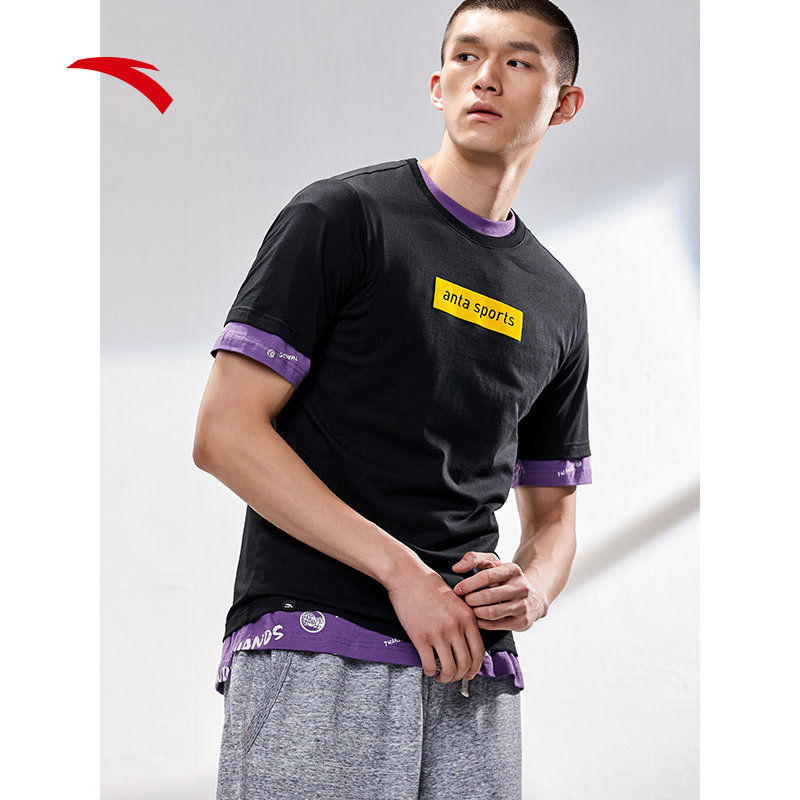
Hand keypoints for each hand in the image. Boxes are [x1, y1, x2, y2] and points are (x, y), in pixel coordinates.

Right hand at [385, 562, 485, 683]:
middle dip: (460, 676)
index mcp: (467, 617)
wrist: (408, 576)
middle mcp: (456, 627)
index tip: (470, 673)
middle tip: (453, 677)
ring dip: (445, 678)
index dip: (476, 667)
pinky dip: (430, 672)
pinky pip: (429, 664)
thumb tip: (465, 642)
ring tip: (440, 677)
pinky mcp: (420, 637)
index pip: (479, 651)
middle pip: (465, 663)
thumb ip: (464, 619)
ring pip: (449, 669)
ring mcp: (438, 633)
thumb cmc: (429, 585)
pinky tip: (428, 669)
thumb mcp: (456, 600)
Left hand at [452, 551, 547, 631]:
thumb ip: (474, 558)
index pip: (487, 576)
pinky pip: (495, 625)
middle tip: (463, 601)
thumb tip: (456, 567)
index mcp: (513, 570)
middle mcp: (521, 587)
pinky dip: (481, 623)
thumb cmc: (506, 579)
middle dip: (470, 600)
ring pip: (491, 612)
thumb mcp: (493, 563)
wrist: (533, 598)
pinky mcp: (522, 622)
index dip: (469, 584)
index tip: (458, 589)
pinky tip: (477, 618)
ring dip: (475, 612)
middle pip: (488, 596)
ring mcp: (523, 606)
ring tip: (469, 609)